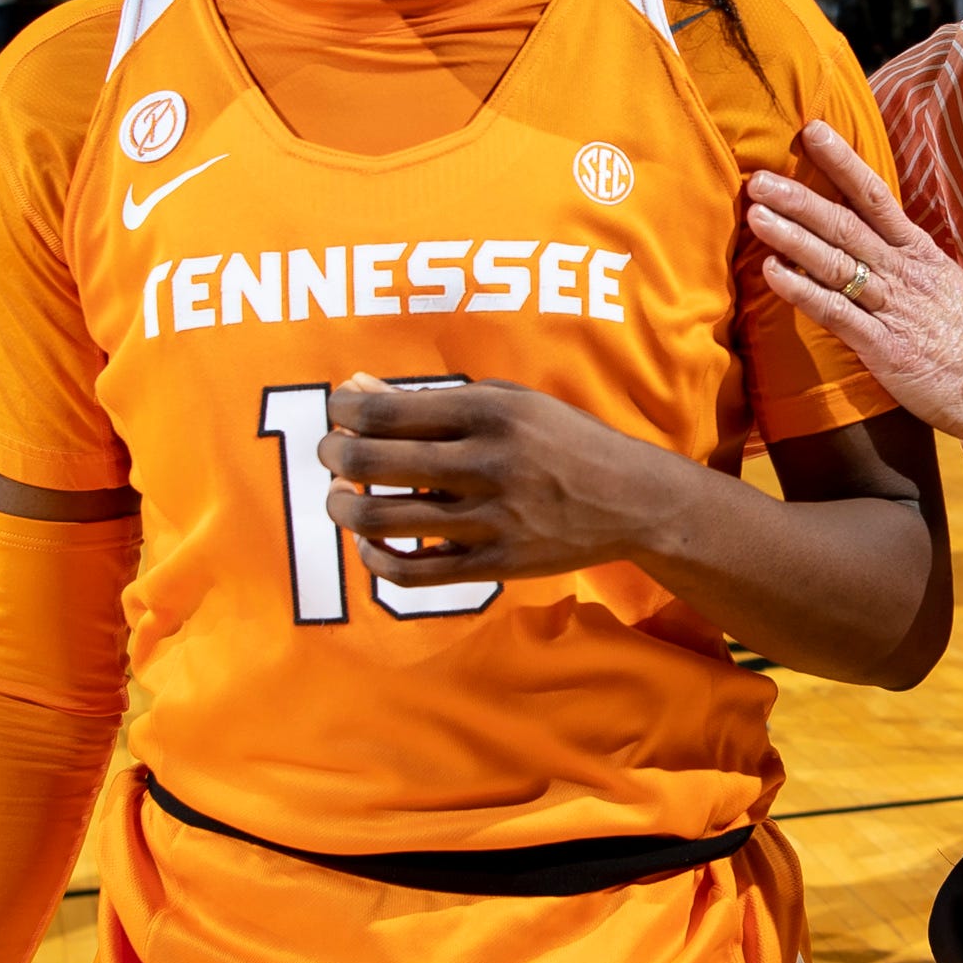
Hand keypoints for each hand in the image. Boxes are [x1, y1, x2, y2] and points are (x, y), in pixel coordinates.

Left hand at [321, 374, 675, 583]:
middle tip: (330, 455)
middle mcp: (489, 462)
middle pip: (371, 462)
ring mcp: (493, 518)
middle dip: (332, 457)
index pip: (385, 411)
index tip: (338, 414)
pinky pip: (414, 572)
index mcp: (490, 411)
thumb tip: (354, 390)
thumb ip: (429, 399)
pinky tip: (370, 545)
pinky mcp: (497, 564)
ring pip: (382, 521)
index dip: (342, 412)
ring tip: (339, 499)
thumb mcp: (506, 401)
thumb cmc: (560, 440)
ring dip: (342, 510)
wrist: (632, 499)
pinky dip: (375, 561)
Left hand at [745, 120, 962, 444]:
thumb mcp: (946, 285)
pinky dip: (802, 292)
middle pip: (845, 225)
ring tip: (755, 215)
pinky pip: (836, 313)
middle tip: (760, 178)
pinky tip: (772, 273)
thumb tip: (877, 241)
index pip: (875, 196)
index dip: (842, 162)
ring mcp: (893, 308)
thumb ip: (909, 262)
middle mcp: (904, 273)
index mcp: (919, 253)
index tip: (812, 131)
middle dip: (800, 199)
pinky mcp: (885, 347)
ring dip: (792, 237)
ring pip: (835, 263)